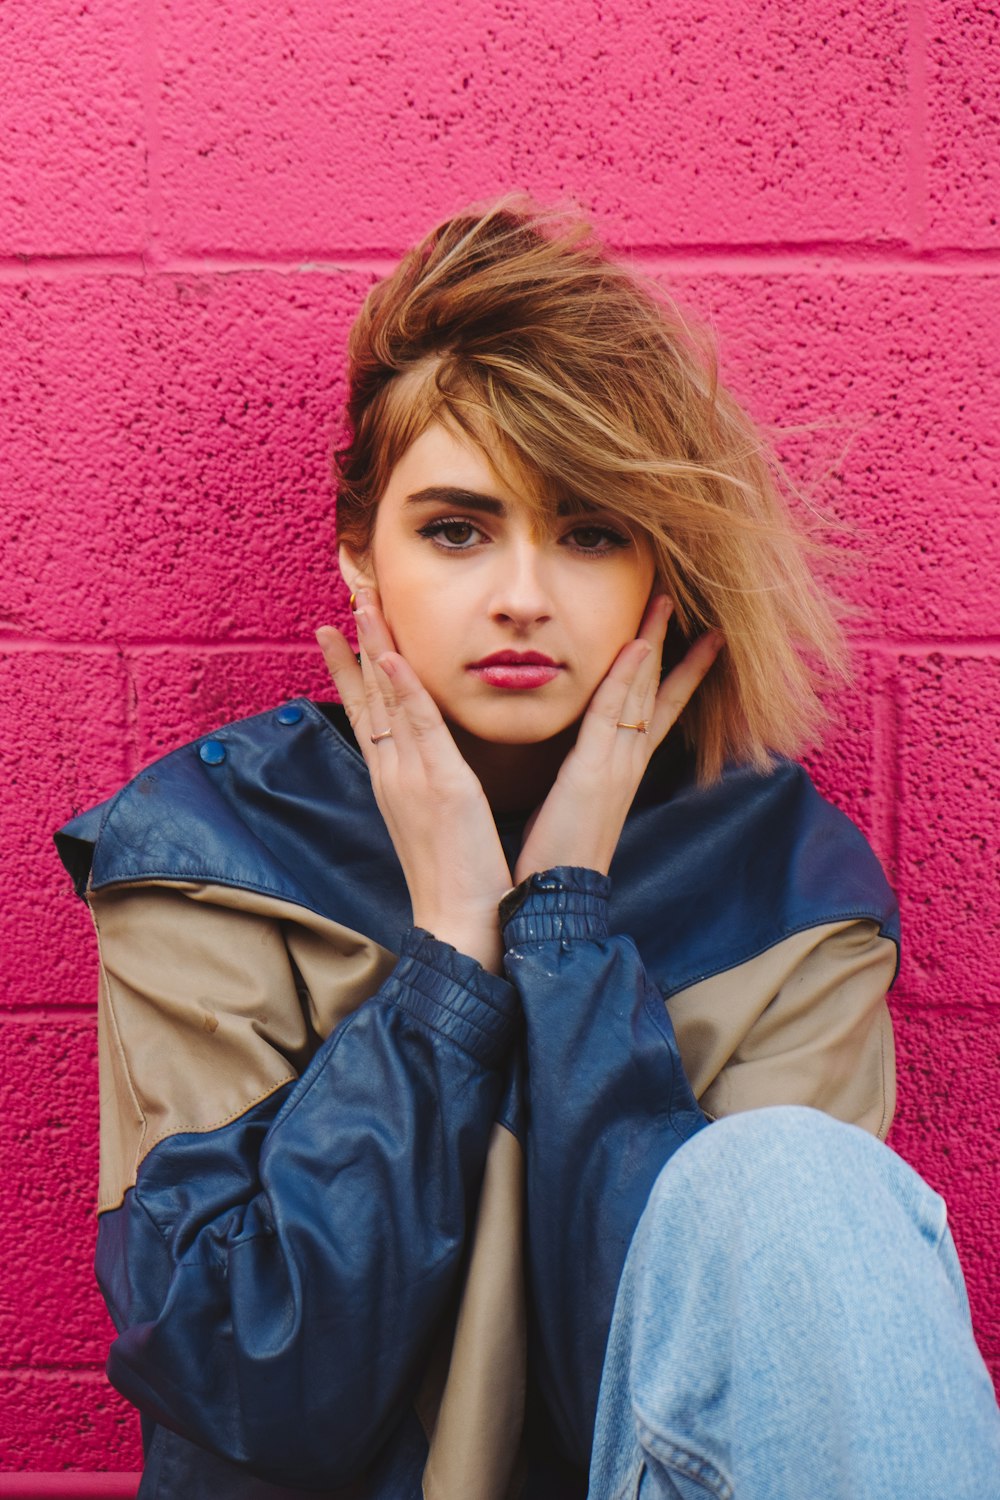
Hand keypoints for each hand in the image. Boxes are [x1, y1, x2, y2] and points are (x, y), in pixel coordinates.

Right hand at [316, 592, 511, 971]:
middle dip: (354, 645)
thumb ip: (432, 787)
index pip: (369, 713)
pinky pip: (417, 727)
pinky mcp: (441, 786)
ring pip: (386, 700)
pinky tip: (389, 655)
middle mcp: (394, 773)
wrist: (459, 926)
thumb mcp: (440, 822)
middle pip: (367, 697)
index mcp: (396, 782)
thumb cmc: (458, 880)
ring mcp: (412, 778)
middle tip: (347, 597)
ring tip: (361, 604)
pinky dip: (402, 689)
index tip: (341, 629)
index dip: (355, 669)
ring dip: (372, 648)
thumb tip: (435, 765)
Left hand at [514, 595, 722, 883]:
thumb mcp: (573, 807)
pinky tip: (637, 646)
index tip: (694, 641)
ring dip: (653, 644)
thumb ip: (581, 777)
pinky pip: (613, 714)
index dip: (674, 674)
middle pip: (657, 691)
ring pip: (640, 692)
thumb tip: (578, 761)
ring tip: (665, 604)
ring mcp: (615, 765)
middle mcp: (628, 762)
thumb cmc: (556, 859)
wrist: (555, 901)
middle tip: (686, 605)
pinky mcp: (593, 772)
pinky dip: (626, 679)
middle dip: (673, 646)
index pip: (656, 710)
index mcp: (622, 770)